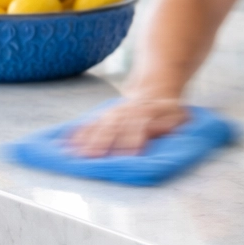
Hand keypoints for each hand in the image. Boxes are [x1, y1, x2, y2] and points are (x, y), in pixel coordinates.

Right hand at [68, 96, 188, 156]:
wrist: (155, 88)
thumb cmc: (169, 110)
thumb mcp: (178, 114)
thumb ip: (170, 123)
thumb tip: (158, 131)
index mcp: (147, 111)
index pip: (139, 124)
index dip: (135, 138)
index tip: (131, 154)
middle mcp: (127, 112)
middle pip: (114, 126)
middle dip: (104, 142)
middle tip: (94, 156)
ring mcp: (114, 113)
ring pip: (99, 125)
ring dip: (87, 139)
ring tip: (75, 154)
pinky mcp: (104, 116)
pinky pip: (89, 124)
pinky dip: (77, 133)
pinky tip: (65, 143)